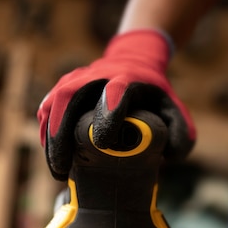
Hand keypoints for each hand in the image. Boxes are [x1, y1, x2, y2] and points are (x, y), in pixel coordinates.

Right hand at [37, 29, 195, 179]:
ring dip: (51, 135)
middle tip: (63, 166)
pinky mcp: (66, 85)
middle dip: (62, 132)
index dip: (108, 113)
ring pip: (54, 102)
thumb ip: (180, 133)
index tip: (104, 141)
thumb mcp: (174, 108)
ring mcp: (78, 78)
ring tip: (56, 167)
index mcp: (128, 78)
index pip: (116, 91)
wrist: (135, 60)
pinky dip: (46, 129)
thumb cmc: (155, 93)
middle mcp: (98, 75)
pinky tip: (50, 153)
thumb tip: (169, 158)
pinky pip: (48, 106)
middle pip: (70, 96)